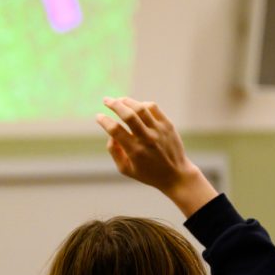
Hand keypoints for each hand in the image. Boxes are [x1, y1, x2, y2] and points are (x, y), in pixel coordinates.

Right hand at [96, 97, 217, 216]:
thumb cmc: (148, 173)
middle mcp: (147, 139)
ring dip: (127, 101)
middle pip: (128, 115)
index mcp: (135, 151)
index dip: (104, 121)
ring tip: (118, 100)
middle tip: (105, 100)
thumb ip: (114, 152)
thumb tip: (110, 134)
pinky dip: (141, 104)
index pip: (115, 130)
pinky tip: (135, 106)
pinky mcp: (167, 125)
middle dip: (114, 104)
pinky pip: (153, 108)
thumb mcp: (126, 169)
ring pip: (141, 108)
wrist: (176, 174)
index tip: (98, 116)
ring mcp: (159, 130)